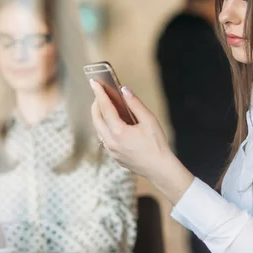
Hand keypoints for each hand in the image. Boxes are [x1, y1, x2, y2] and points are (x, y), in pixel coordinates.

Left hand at [90, 80, 194, 203]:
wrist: (159, 169)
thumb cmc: (157, 145)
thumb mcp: (149, 121)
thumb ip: (135, 104)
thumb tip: (124, 90)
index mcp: (119, 132)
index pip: (105, 108)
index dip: (99, 94)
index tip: (93, 82)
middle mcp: (111, 142)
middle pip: (96, 119)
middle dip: (96, 105)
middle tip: (99, 94)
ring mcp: (111, 151)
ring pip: (98, 130)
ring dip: (99, 117)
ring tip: (103, 106)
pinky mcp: (114, 156)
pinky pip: (104, 139)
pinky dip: (104, 128)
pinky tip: (111, 123)